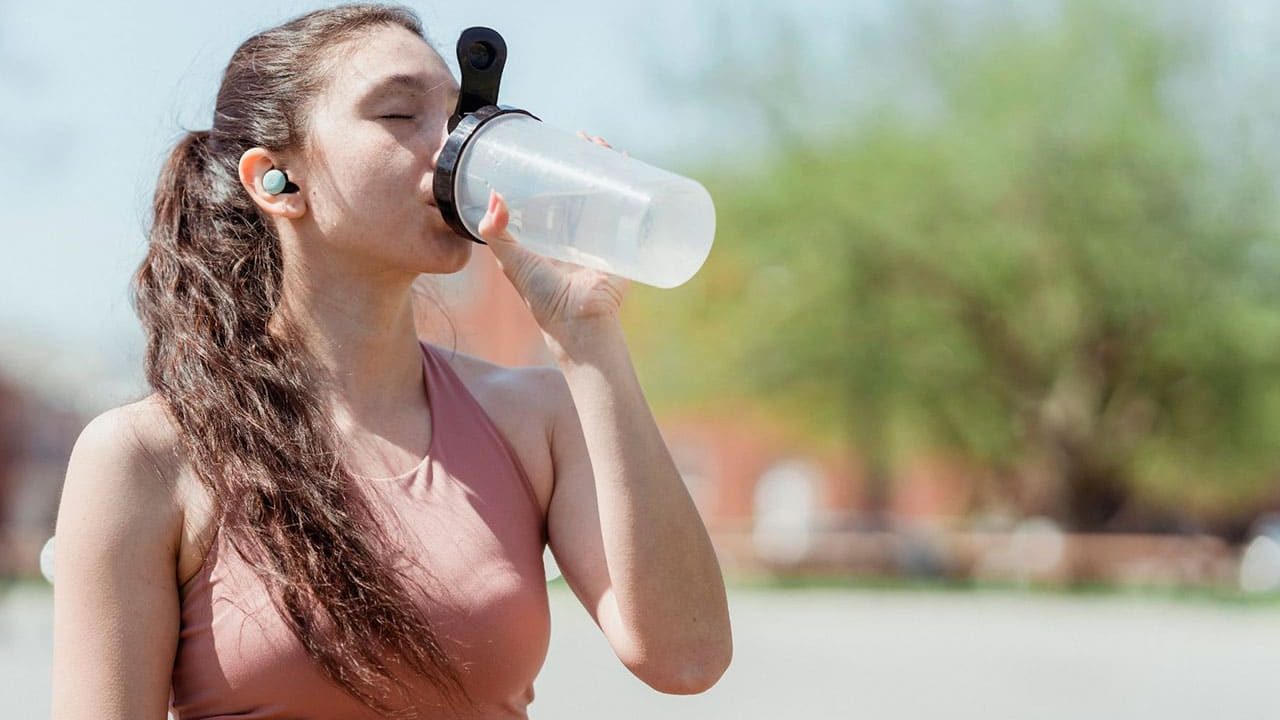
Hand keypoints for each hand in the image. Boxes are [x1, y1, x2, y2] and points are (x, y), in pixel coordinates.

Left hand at [477, 132, 631, 336]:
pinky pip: (631, 210)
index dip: (553, 172)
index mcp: (550, 238)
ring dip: (609, 168)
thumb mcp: (513, 263)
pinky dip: (634, 187)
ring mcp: (602, 238)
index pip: (553, 195)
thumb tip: (493, 196)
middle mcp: (576, 235)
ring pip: (607, 194)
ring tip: (606, 146)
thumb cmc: (544, 299)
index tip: (552, 148)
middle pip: (583, 188)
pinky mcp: (623, 244)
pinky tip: (633, 167)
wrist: (581, 322)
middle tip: (584, 139)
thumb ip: (498, 234)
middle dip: (585, 163)